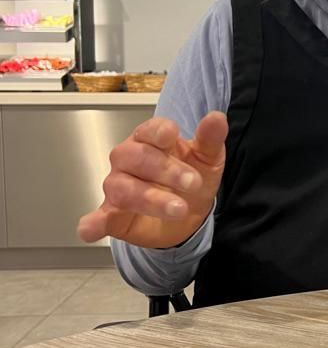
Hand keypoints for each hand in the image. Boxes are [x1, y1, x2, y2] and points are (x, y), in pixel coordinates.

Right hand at [77, 112, 227, 248]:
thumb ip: (210, 139)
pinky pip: (99, 218)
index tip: (173, 138)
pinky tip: (90, 229)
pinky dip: (93, 223)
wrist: (189, 216)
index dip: (159, 133)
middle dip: (165, 170)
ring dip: (150, 198)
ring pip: (124, 188)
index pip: (149, 129)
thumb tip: (217, 118)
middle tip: (192, 183)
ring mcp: (118, 186)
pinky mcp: (113, 215)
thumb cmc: (192, 179)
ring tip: (178, 209)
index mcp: (150, 139)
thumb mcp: (208, 160)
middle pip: (135, 157)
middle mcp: (128, 159)